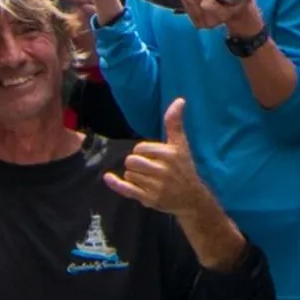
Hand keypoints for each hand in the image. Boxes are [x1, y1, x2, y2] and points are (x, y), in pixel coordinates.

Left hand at [106, 100, 213, 217]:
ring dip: (135, 176)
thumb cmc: (184, 168)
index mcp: (169, 154)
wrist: (191, 198)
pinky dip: (116, 184)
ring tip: (148, 179)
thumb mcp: (181, 144)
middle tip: (149, 168)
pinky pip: (127, 189)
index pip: (140, 148)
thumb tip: (179, 100)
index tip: (153, 157)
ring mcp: (155, 186)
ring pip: (129, 174)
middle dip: (137, 163)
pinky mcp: (149, 199)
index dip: (143, 151)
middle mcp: (162, 170)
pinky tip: (108, 178)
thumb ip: (175, 123)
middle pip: (132, 161)